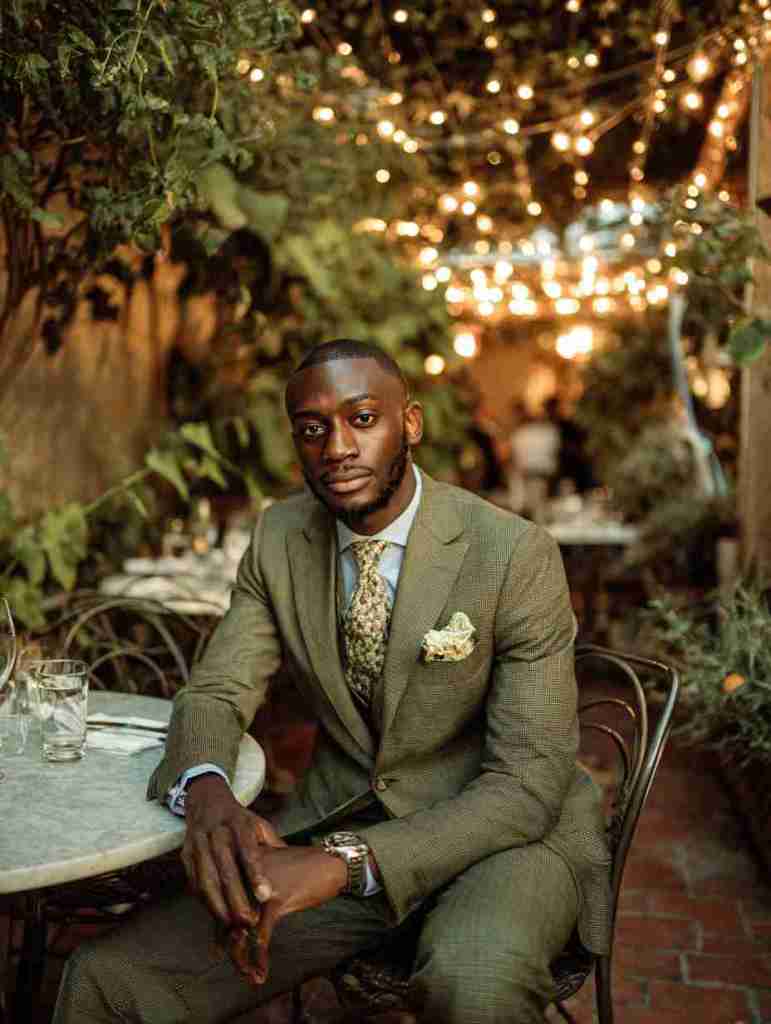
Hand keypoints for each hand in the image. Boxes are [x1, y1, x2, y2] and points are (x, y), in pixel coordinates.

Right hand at [181, 773, 285, 928]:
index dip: (256, 873)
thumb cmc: (238, 819)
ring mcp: (198, 843)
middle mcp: (216, 832)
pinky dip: (204, 901)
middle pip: (225, 869)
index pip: (248, 849)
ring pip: (206, 879)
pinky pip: (194, 882)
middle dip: (236, 898)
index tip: (265, 896)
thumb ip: (273, 844)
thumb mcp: (258, 823)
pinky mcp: (185, 854)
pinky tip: (216, 914)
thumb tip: (294, 865)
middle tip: (249, 921)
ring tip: (231, 925)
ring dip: (217, 906)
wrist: (206, 800)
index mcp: (238, 822)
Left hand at [227, 845, 347, 985]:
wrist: (332, 863)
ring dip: (240, 957)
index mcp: (241, 863)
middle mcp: (244, 872)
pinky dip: (260, 958)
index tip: (218, 948)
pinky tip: (261, 973)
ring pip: (239, 928)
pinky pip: (261, 935)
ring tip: (247, 975)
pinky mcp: (275, 899)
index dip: (218, 928)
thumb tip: (242, 914)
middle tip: (236, 964)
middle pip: (225, 916)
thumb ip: (254, 882)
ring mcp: (259, 886)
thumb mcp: (273, 867)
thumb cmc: (305, 866)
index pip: (220, 900)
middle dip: (227, 946)